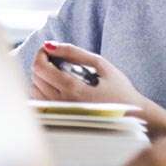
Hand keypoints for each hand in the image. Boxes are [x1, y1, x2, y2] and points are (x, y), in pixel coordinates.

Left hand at [31, 42, 165, 134]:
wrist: (131, 118)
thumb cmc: (119, 89)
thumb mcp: (100, 64)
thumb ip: (73, 52)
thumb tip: (49, 45)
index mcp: (73, 89)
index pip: (40, 67)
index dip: (41, 54)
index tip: (49, 50)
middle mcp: (62, 104)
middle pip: (35, 78)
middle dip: (41, 63)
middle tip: (56, 60)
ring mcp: (60, 114)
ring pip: (34, 91)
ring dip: (41, 78)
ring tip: (58, 74)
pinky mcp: (60, 120)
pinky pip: (39, 103)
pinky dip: (43, 91)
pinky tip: (56, 87)